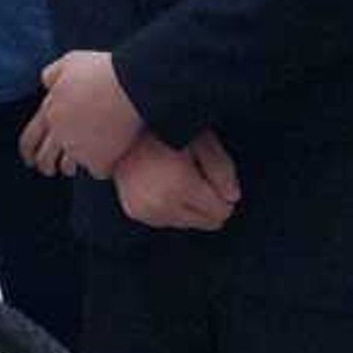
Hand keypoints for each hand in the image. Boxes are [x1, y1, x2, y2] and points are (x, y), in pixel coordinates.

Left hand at [21, 50, 143, 177]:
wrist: (132, 87)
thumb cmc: (103, 71)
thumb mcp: (70, 63)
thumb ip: (53, 74)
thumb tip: (47, 85)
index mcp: (50, 112)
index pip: (30, 138)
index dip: (27, 151)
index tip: (29, 159)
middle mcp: (60, 134)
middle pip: (45, 158)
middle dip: (45, 166)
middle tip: (48, 170)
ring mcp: (79, 149)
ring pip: (68, 167)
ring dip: (69, 168)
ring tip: (72, 169)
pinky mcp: (100, 160)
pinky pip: (97, 171)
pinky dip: (101, 168)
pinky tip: (104, 164)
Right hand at [110, 131, 241, 230]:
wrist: (120, 130)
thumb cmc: (164, 129)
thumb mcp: (203, 141)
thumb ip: (223, 169)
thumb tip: (232, 198)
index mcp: (180, 186)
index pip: (220, 212)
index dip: (224, 195)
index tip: (214, 176)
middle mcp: (160, 203)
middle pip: (205, 222)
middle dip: (207, 203)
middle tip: (196, 176)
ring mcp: (144, 210)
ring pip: (186, 223)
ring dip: (188, 207)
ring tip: (177, 178)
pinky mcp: (134, 211)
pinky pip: (166, 221)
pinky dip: (170, 208)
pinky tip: (165, 186)